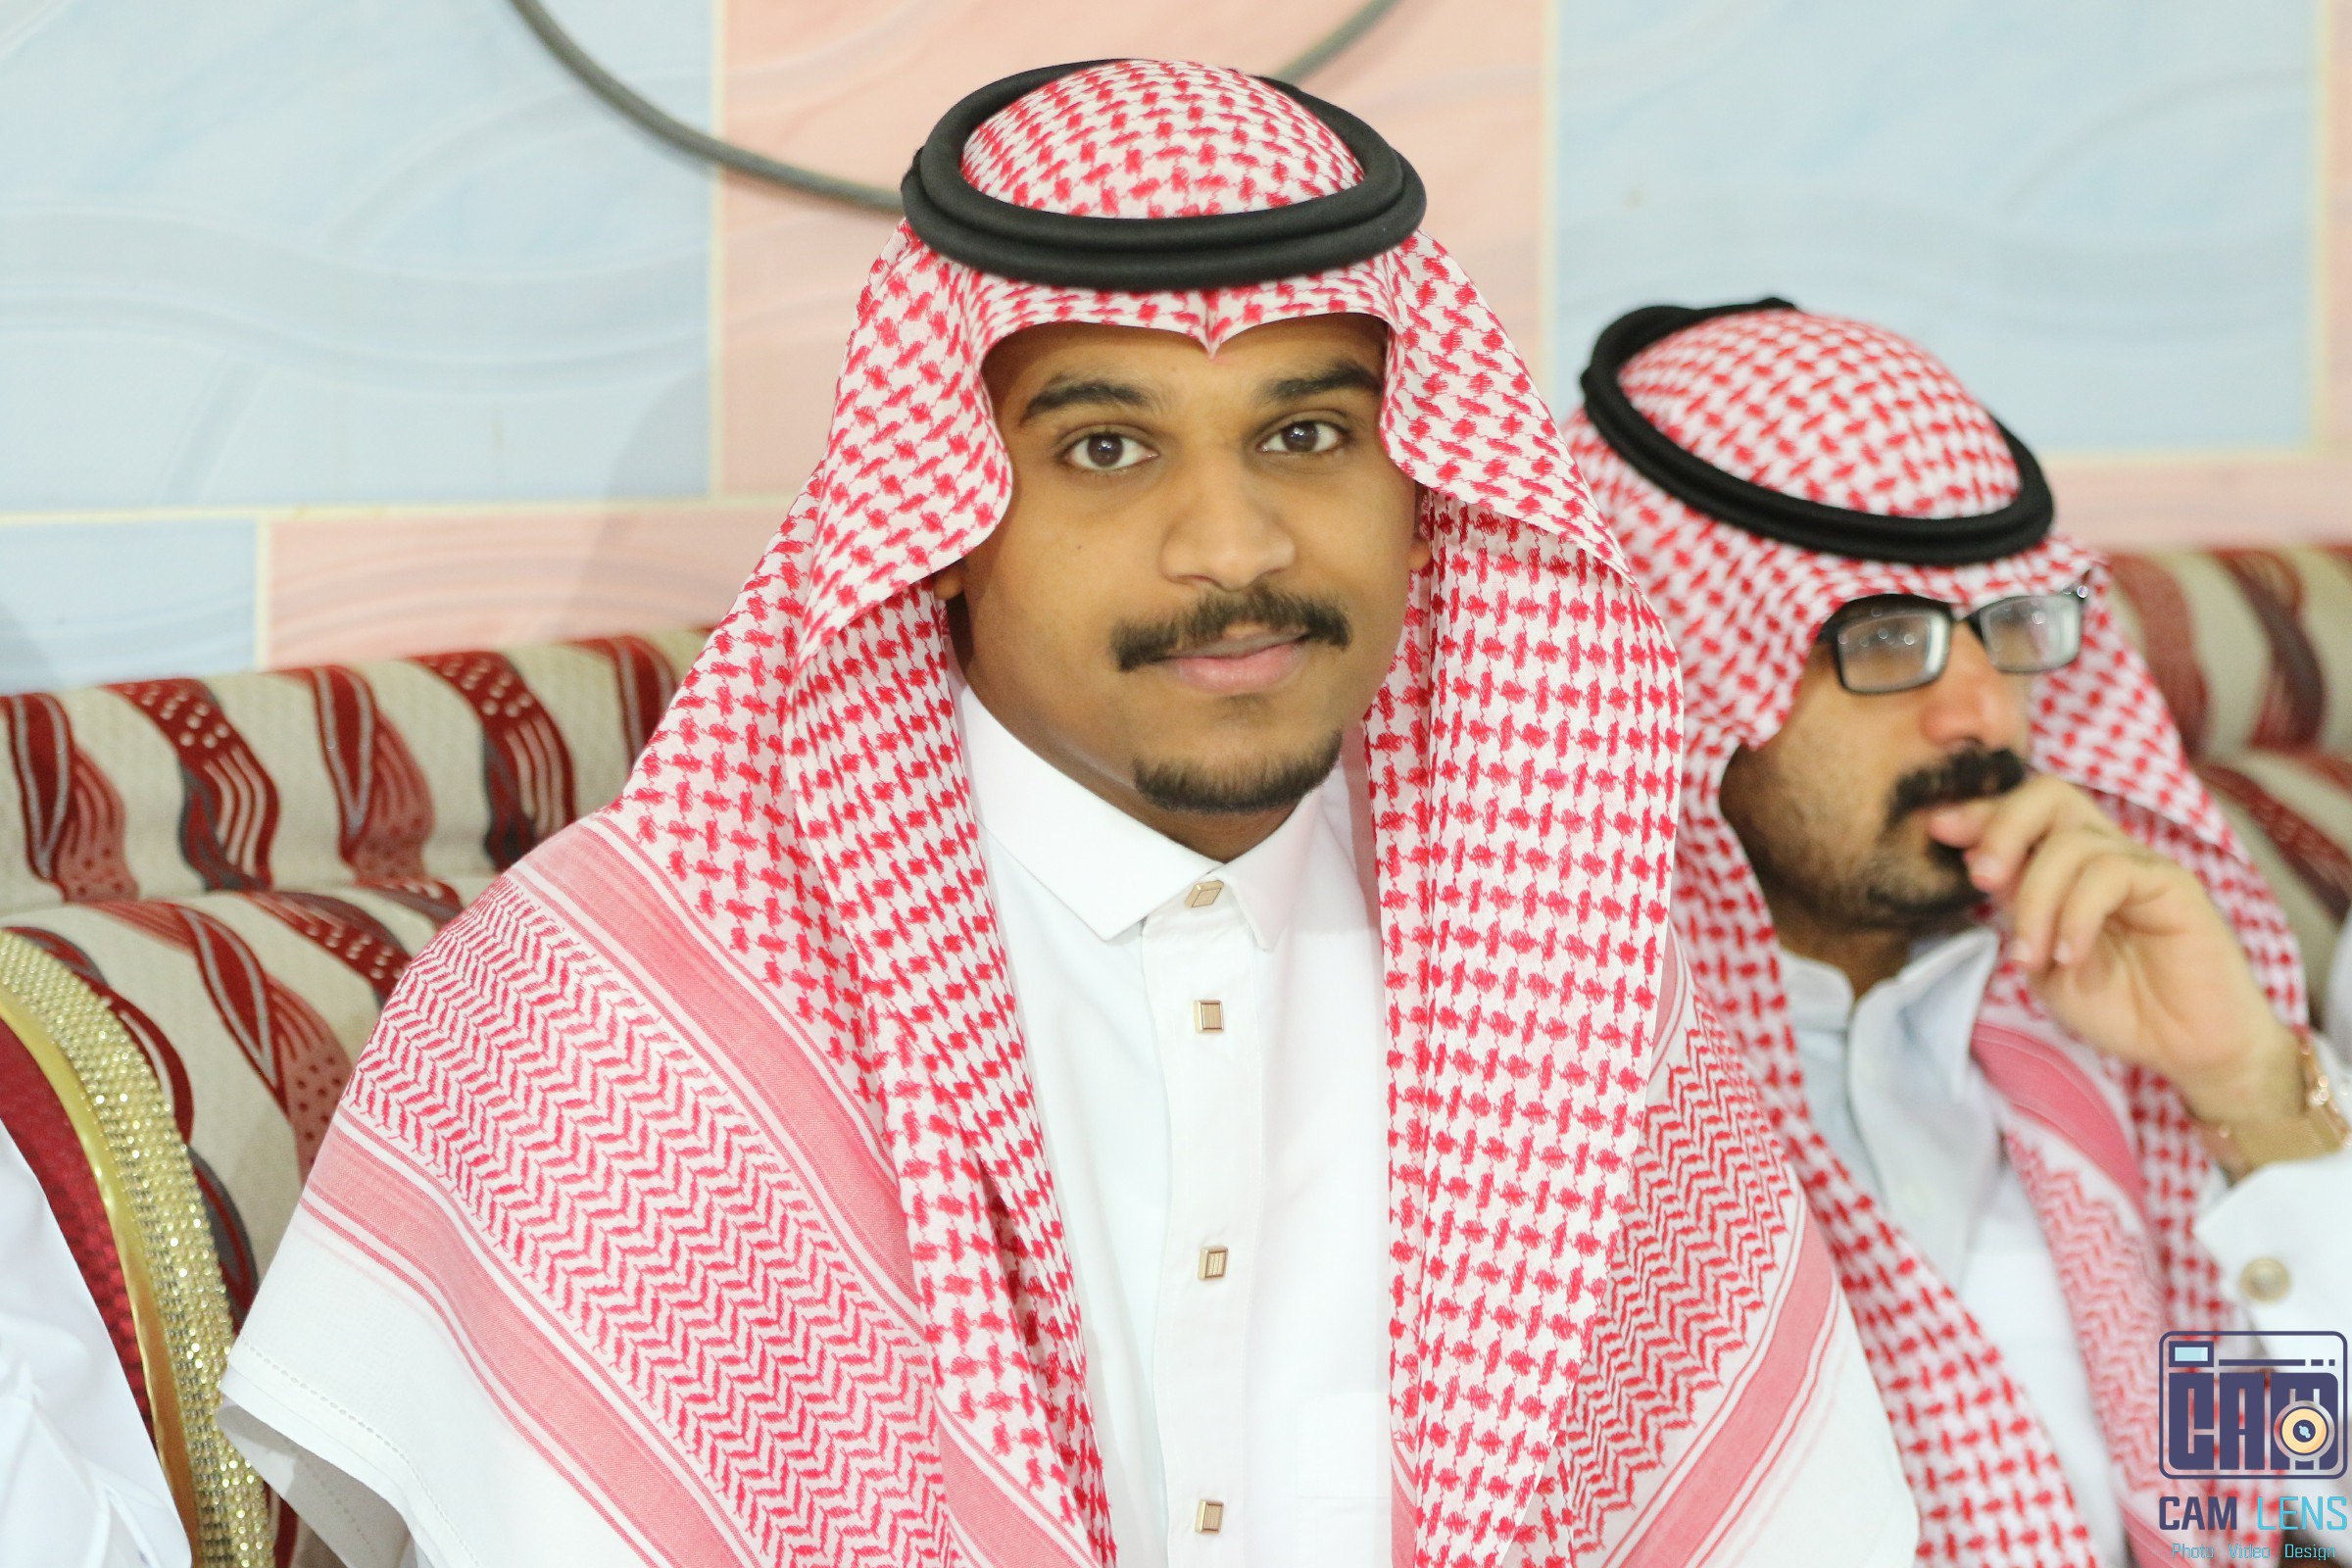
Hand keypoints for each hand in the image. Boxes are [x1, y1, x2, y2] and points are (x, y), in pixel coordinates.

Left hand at [1923, 776, 2302, 1128]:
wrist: (2188, 1048)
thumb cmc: (2119, 1005)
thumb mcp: (2044, 959)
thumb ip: (2016, 912)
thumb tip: (1977, 865)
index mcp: (2068, 866)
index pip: (2025, 813)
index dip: (1979, 813)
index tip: (1938, 829)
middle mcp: (2104, 854)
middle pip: (2050, 795)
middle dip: (2002, 826)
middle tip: (1981, 877)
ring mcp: (2140, 865)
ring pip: (2072, 842)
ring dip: (2036, 900)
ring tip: (2033, 957)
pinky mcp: (2173, 886)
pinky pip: (2112, 873)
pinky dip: (2076, 914)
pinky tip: (2070, 955)